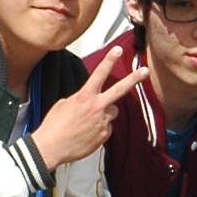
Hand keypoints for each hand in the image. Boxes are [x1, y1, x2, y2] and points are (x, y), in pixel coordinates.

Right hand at [33, 43, 147, 167]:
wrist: (51, 147)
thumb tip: (91, 102)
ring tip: (87, 122)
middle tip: (146, 71)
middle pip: (120, 89)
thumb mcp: (64, 104)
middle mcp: (97, 107)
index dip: (109, 60)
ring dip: (105, 113)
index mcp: (84, 96)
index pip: (99, 73)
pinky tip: (86, 133)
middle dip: (134, 78)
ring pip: (112, 112)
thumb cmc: (54, 126)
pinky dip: (100, 128)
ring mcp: (103, 121)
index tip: (118, 49)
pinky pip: (107, 127)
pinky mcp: (105, 135)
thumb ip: (82, 99)